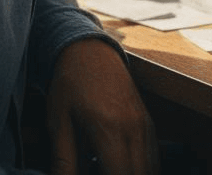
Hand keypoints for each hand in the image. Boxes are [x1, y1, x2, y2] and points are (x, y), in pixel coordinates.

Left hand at [47, 38, 158, 174]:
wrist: (89, 49)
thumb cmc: (70, 83)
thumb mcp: (58, 121)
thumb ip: (63, 159)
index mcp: (109, 128)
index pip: (120, 174)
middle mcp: (133, 128)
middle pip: (139, 174)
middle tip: (100, 171)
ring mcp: (144, 124)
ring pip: (150, 168)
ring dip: (133, 174)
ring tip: (108, 168)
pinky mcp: (148, 121)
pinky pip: (153, 155)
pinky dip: (141, 168)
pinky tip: (120, 167)